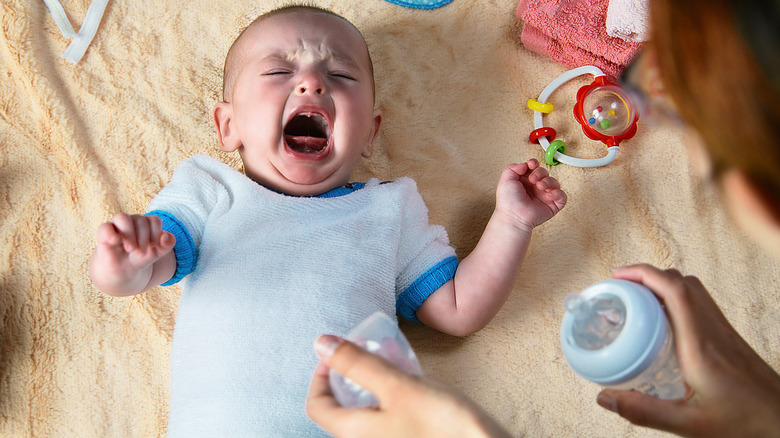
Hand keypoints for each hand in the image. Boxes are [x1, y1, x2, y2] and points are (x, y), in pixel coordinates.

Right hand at [89, 213, 174, 295]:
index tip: (154, 247)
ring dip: (129, 234)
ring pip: (122, 218)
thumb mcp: (156, 253)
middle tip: (142, 253)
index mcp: (146, 223)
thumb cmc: (140, 257)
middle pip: (140, 220)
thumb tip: (167, 236)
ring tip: (131, 249)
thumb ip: (166, 245)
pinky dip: (111, 234)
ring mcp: (117, 224)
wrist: (123, 270)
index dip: (156, 233)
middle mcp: (132, 220)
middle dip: (143, 238)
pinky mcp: (104, 231)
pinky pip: (105, 227)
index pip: (154, 220)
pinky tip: (116, 242)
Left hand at [307, 335, 511, 437]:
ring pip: (366, 410)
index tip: (339, 351)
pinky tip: (414, 384)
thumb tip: (321, 343)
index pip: (316, 405)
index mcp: (353, 434)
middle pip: (341, 407)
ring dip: (373, 384)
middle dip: (352, 375)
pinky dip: (392, 397)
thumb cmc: (444, 427)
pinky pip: (388, 416)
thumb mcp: (398, 387)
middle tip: (371, 353)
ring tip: (395, 363)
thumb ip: (358, 365)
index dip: (321, 374)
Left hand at [495, 160, 566, 232]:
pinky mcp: (552, 205)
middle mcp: (535, 187)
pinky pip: (562, 196)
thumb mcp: (506, 180)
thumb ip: (513, 168)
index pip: (534, 168)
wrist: (513, 216)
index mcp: (525, 180)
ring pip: (554, 182)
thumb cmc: (508, 202)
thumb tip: (525, 164)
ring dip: (549, 182)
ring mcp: (544, 196)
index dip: (534, 164)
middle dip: (540, 173)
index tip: (532, 164)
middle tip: (533, 179)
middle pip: (545, 173)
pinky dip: (558, 193)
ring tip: (540, 186)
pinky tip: (548, 195)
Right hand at [597, 264, 779, 437]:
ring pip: (693, 290)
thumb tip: (606, 398)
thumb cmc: (747, 423)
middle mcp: (713, 330)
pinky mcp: (728, 339)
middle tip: (620, 286)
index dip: (643, 273)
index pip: (674, 290)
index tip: (618, 275)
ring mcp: (724, 332)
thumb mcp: (690, 425)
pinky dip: (676, 300)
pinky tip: (662, 322)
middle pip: (682, 282)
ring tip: (636, 300)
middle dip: (647, 275)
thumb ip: (645, 412)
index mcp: (700, 345)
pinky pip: (699, 304)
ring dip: (663, 284)